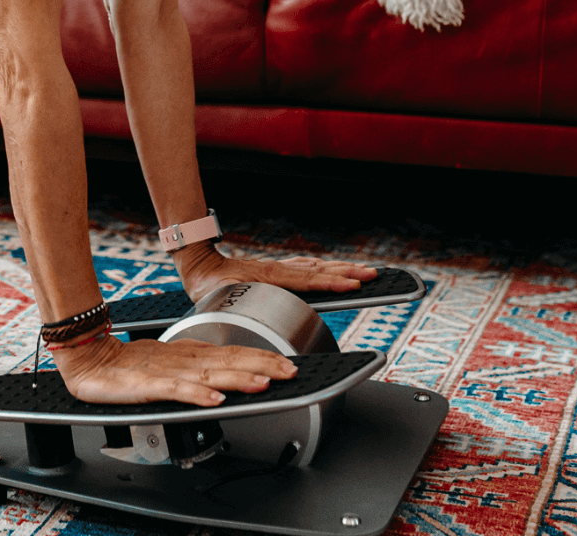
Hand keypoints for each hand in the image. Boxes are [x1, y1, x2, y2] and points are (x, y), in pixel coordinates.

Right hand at [55, 332, 295, 406]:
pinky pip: (175, 390)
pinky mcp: (146, 386)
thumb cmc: (124, 364)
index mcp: (187, 354)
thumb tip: (223, 378)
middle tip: (289, 371)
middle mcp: (181, 360)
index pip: (230, 353)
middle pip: (226, 361)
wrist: (85, 357)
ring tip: (262, 382)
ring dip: (236, 378)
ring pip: (207, 374)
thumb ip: (193, 369)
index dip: (260, 357)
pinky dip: (196, 393)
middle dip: (260, 365)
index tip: (287, 364)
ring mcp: (165, 372)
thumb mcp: (166, 364)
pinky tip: (213, 399)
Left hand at [174, 241, 376, 304]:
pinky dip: (327, 269)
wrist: (200, 266)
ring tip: (368, 272)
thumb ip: (235, 301)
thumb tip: (245, 309)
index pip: (307, 280)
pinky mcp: (280, 271)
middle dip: (349, 273)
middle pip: (320, 271)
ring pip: (317, 268)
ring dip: (342, 270)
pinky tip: (337, 271)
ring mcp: (281, 269)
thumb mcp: (221, 294)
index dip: (331, 282)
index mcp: (269, 276)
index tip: (354, 284)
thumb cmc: (210, 284)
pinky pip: (309, 269)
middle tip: (375, 275)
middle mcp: (279, 270)